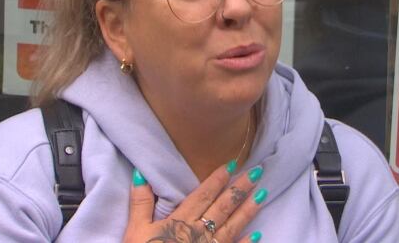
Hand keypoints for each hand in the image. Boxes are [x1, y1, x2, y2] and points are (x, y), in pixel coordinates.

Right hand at [123, 164, 264, 242]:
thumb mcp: (135, 231)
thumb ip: (140, 203)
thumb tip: (141, 174)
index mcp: (181, 220)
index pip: (203, 195)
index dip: (217, 179)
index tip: (232, 164)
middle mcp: (199, 232)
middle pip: (223, 206)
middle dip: (240, 188)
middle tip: (256, 172)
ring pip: (232, 225)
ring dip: (248, 210)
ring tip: (262, 194)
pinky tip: (257, 234)